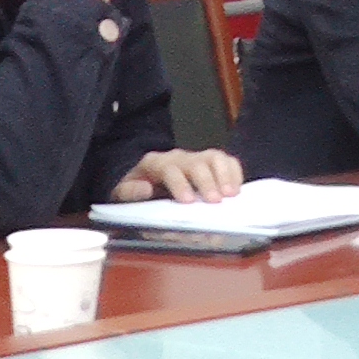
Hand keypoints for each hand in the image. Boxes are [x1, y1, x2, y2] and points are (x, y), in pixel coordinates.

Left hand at [111, 148, 243, 203]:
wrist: (144, 176)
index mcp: (156, 163)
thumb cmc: (135, 187)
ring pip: (214, 157)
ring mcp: (196, 157)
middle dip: (207, 182)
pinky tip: (236, 188)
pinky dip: (234, 172)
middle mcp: (178, 157)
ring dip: (225, 175)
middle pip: (196, 164)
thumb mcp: (121, 191)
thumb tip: (146, 189)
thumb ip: (130, 191)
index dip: (180, 184)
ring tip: (231, 195)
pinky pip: (226, 160)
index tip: (188, 201)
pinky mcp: (209, 161)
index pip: (170, 169)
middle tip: (215, 201)